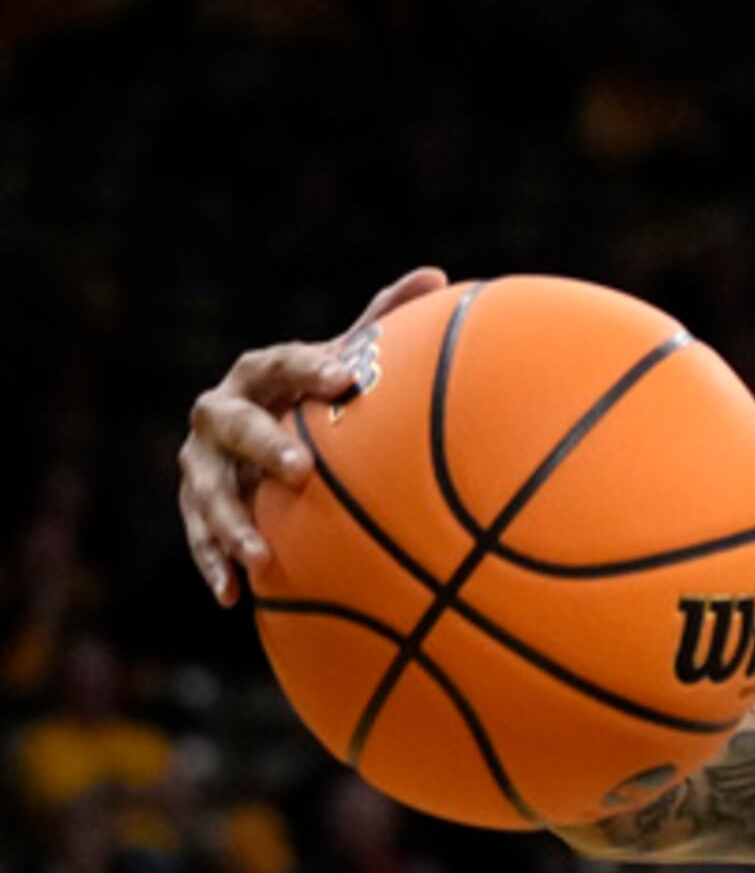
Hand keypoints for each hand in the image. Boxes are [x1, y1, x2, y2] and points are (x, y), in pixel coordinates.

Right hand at [176, 267, 449, 601]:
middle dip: (263, 444)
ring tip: (261, 554)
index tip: (348, 377)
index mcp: (261, 373)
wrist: (268, 434)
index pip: (281, 362)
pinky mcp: (197, 504)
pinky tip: (234, 596)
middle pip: (232, 422)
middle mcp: (221, 411)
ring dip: (230, 521)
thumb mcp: (348, 362)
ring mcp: (202, 460)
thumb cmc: (321, 398)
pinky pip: (198, 535)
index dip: (311, 366)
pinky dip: (213, 563)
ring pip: (206, 488)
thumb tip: (439, 276)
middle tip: (301, 469)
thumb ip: (382, 325)